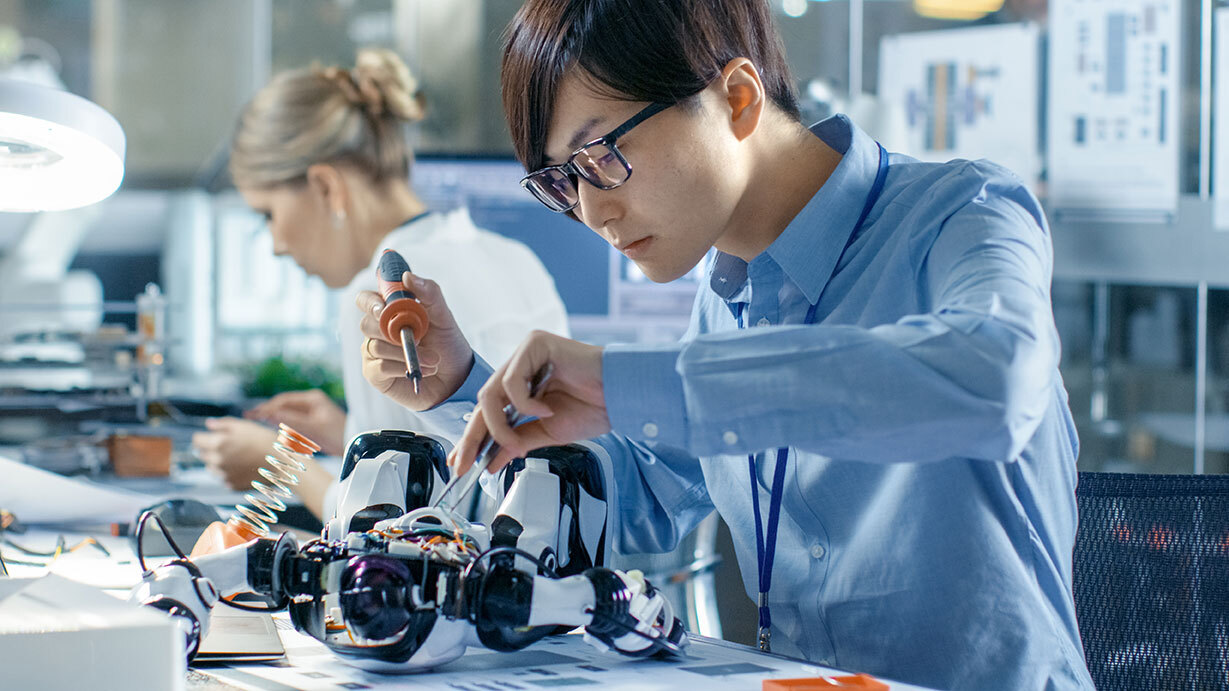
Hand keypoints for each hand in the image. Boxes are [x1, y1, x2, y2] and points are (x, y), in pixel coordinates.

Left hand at [191, 417, 277, 489]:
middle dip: (211, 449)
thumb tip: (209, 425)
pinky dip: (230, 473)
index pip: (196, 440)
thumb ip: (223, 424)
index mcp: (218, 444)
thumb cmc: (264, 441)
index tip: (210, 436)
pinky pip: (224, 478)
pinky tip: (244, 467)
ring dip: (219, 462)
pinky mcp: (232, 485)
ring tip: (238, 457)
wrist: (281, 462)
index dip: (203, 436)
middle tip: (229, 445)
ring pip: (213, 467)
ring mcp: (224, 475)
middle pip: (203, 455)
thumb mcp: (245, 426)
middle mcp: (217, 461)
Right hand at [244, 389, 345, 455]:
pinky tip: (273, 426)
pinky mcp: (312, 421)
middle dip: (268, 411)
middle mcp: (311, 402)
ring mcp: (312, 411)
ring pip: (287, 413)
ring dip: (274, 417)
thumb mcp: (313, 428)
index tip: (254, 414)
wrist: (355, 444)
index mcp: (313, 399)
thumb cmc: (338, 435)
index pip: (284, 400)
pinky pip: (293, 421)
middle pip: (284, 405)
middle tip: (250, 416)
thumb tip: (270, 414)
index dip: (268, 407)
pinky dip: (282, 424)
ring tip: (257, 419)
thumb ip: (292, 421)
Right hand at [357, 271, 474, 409]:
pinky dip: (401, 367)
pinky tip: (419, 370)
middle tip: (419, 337)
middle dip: (393, 331)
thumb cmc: (447, 345)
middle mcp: (377, 330)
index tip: (384, 309)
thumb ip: (429, 293)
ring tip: (432, 359)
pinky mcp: (375, 374)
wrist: (455, 378)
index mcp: (389, 311)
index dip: (371, 302)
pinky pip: (378, 366)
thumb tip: (407, 276)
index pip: (366, 300)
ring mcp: (374, 352)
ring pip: (374, 346)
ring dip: (405, 352)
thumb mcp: (443, 316)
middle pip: (366, 323)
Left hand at [449, 330, 608, 475]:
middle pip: (483, 402)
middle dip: (472, 436)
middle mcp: (520, 366)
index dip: (473, 438)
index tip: (461, 463)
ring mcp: (526, 353)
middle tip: (467, 462)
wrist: (621, 396)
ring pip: (491, 392)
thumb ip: (517, 443)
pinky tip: (546, 409)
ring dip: (500, 425)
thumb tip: (490, 462)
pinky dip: (525, 403)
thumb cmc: (594, 407)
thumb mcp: (547, 433)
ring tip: (517, 441)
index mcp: (523, 385)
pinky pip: (512, 380)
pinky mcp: (535, 344)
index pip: (488, 412)